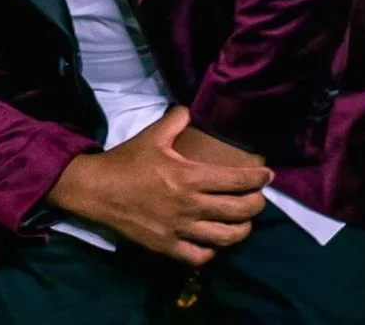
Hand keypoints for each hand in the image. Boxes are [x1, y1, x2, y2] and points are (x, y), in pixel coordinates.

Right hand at [45, 106, 270, 265]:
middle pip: (239, 211)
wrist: (97, 190)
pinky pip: (201, 256)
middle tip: (258, 198)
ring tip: (243, 221)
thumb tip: (190, 108)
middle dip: (256, 204)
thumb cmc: (126, 162)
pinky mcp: (168, 247)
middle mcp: (190, 205)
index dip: (258, 179)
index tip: (268, 175)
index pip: (236, 180)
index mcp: (188, 176)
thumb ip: (175, 120)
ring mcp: (180, 229)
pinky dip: (213, 250)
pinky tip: (214, 241)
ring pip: (227, 237)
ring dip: (242, 229)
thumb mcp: (151, 136)